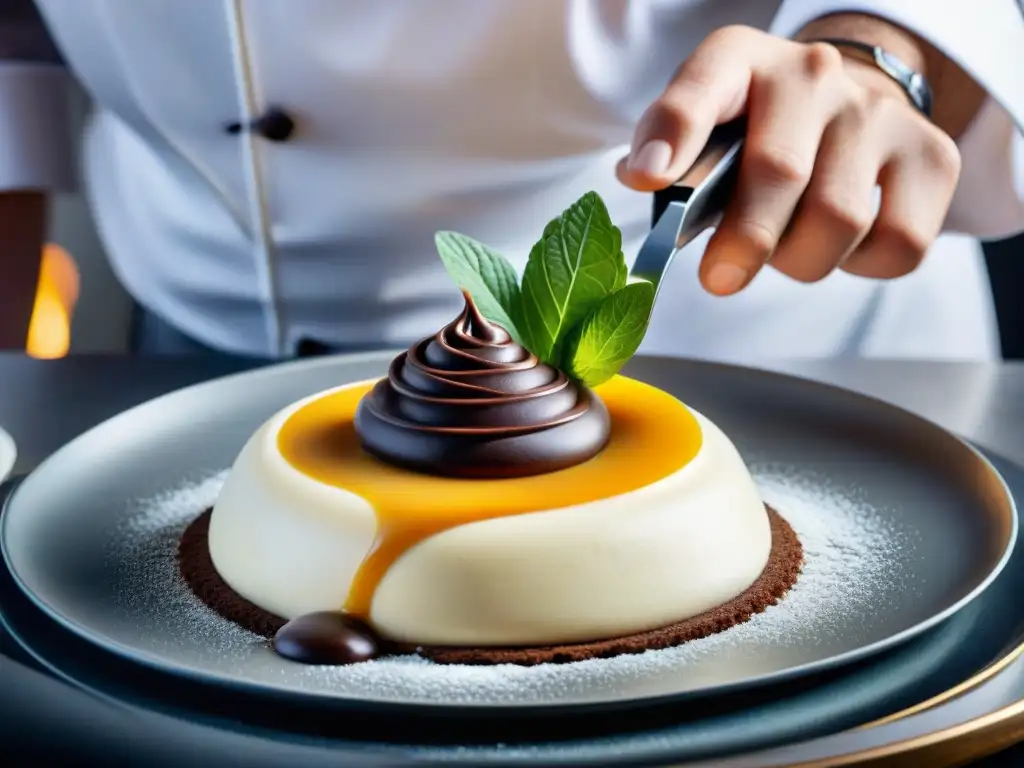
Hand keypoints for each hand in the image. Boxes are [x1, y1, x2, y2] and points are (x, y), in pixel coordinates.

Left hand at [617, 25, 961, 295]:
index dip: (673, 135)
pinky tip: (839, 245)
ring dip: (800, 260)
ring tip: (785, 250)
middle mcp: (812, 74)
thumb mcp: (704, 126)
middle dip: (745, 241)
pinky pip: (899, 241)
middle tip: (720, 278)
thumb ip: (671, 152)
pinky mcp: (931, 155)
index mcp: (739, 61)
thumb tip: (647, 180)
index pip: (703, 87)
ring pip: (839, 218)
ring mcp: (877, 112)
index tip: (647, 180)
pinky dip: (860, 266)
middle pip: (780, 172)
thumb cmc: (757, 131)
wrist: (844, 103)